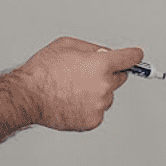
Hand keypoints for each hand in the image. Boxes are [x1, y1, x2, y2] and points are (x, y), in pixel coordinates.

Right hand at [10, 37, 143, 131]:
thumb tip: (105, 54)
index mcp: (102, 65)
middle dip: (108, 74)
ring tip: (71, 89)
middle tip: (86, 74)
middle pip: (120, 78)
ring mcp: (100, 105)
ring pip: (106, 96)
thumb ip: (92, 48)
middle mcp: (105, 86)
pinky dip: (88, 107)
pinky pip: (97, 111)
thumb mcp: (67, 45)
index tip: (136, 56)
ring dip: (96, 92)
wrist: (28, 96)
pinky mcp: (93, 121)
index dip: (133, 56)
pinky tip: (71, 101)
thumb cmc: (43, 70)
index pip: (130, 58)